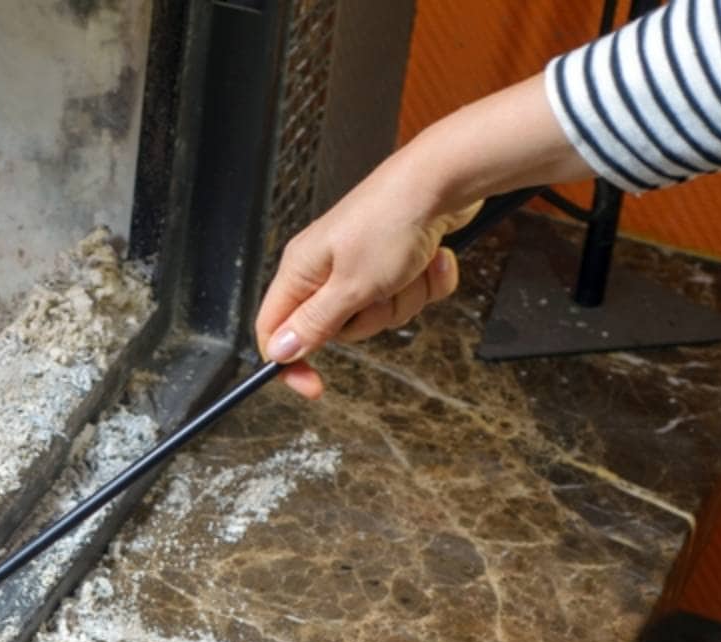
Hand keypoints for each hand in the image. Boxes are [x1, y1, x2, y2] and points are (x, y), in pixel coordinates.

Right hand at [253, 154, 479, 398]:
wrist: (445, 177)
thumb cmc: (392, 222)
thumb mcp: (350, 286)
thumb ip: (314, 324)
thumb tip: (277, 352)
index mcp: (302, 271)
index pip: (276, 330)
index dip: (291, 362)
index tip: (315, 386)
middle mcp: (327, 267)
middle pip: (338, 327)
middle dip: (371, 318)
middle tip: (382, 292)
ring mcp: (364, 262)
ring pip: (380, 312)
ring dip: (406, 299)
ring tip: (414, 268)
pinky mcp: (399, 258)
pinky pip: (410, 293)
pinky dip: (427, 282)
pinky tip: (434, 257)